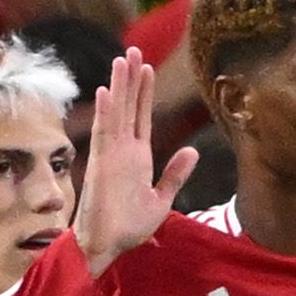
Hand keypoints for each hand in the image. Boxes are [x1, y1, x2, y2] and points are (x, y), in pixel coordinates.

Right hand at [74, 50, 194, 272]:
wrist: (108, 246)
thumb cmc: (128, 227)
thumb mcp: (161, 199)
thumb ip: (175, 174)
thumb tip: (193, 151)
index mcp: (138, 157)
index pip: (141, 117)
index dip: (144, 92)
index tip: (146, 68)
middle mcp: (123, 150)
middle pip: (128, 107)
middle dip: (131, 79)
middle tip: (133, 50)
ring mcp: (111, 155)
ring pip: (116, 113)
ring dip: (119, 87)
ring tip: (122, 59)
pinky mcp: (102, 165)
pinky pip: (104, 135)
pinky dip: (105, 113)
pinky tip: (105, 91)